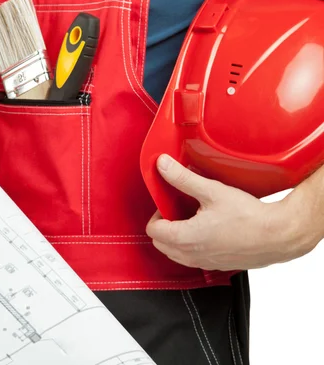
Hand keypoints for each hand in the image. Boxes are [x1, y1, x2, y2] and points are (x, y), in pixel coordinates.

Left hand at [145, 154, 317, 270]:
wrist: (279, 236)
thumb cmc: (249, 217)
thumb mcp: (212, 191)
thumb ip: (183, 178)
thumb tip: (163, 165)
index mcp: (185, 238)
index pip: (153, 230)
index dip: (157, 213)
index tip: (169, 203)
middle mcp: (191, 255)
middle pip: (160, 243)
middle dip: (164, 226)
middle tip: (179, 210)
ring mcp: (204, 263)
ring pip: (175, 253)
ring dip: (177, 237)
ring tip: (193, 219)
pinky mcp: (216, 266)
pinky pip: (193, 259)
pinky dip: (192, 246)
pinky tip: (208, 229)